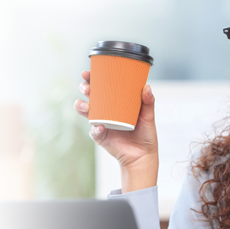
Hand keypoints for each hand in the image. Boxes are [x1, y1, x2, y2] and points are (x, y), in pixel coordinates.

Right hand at [72, 70, 158, 190]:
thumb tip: (147, 87)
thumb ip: (148, 102)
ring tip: (85, 106)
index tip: (88, 72)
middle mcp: (105, 111)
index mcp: (115, 103)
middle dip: (85, 88)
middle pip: (90, 96)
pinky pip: (94, 131)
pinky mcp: (100, 137)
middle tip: (86, 86)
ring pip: (85, 112)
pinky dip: (96, 129)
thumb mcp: (148, 116)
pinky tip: (101, 127)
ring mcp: (101, 123)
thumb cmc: (145, 135)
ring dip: (81, 106)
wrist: (143, 156)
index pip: (101, 87)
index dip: (93, 78)